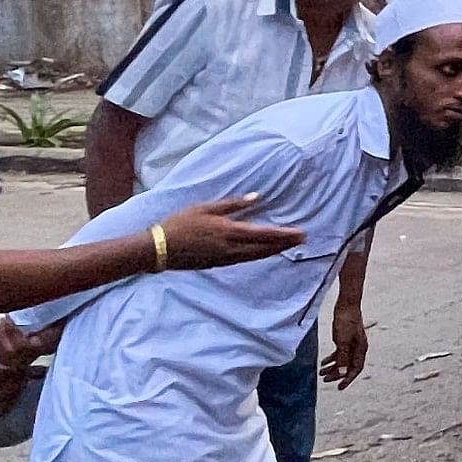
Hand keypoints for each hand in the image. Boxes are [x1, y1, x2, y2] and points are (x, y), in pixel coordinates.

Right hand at [155, 194, 304, 267]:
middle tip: (302, 240)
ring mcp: (225, 258)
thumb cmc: (180, 223)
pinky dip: (259, 256)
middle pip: (264, 248)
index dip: (284, 235)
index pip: (263, 234)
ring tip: (288, 246)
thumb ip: (233, 204)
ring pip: (256, 256)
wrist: (159, 249)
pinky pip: (245, 260)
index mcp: (228, 231)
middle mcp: (230, 248)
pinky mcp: (218, 264)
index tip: (300, 233)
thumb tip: (256, 197)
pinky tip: (264, 253)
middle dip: (284, 244)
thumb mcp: (206, 207)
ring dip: (273, 251)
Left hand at [323, 299, 369, 387]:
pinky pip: (339, 353)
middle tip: (325, 380)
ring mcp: (352, 343)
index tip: (339, 387)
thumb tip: (344, 373)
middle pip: (348, 366)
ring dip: (332, 367)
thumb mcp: (343, 341)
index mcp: (361, 349)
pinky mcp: (345, 338)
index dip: (348, 379)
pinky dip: (331, 358)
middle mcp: (358, 348)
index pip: (356, 369)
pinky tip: (323, 362)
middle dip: (336, 374)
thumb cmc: (346, 321)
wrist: (347, 305)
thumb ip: (343, 358)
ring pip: (342, 360)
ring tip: (321, 373)